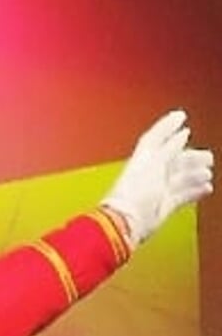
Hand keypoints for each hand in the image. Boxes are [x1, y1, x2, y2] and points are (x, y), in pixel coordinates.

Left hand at [100, 110, 214, 248]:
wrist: (127, 221)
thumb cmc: (135, 191)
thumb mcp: (154, 163)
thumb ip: (169, 147)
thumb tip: (182, 134)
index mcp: (144, 159)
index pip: (157, 137)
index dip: (168, 126)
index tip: (181, 115)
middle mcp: (150, 172)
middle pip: (174, 159)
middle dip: (192, 156)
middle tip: (207, 156)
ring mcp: (157, 189)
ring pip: (181, 177)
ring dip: (196, 173)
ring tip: (207, 172)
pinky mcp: (163, 206)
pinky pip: (182, 195)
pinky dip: (195, 191)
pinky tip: (206, 187)